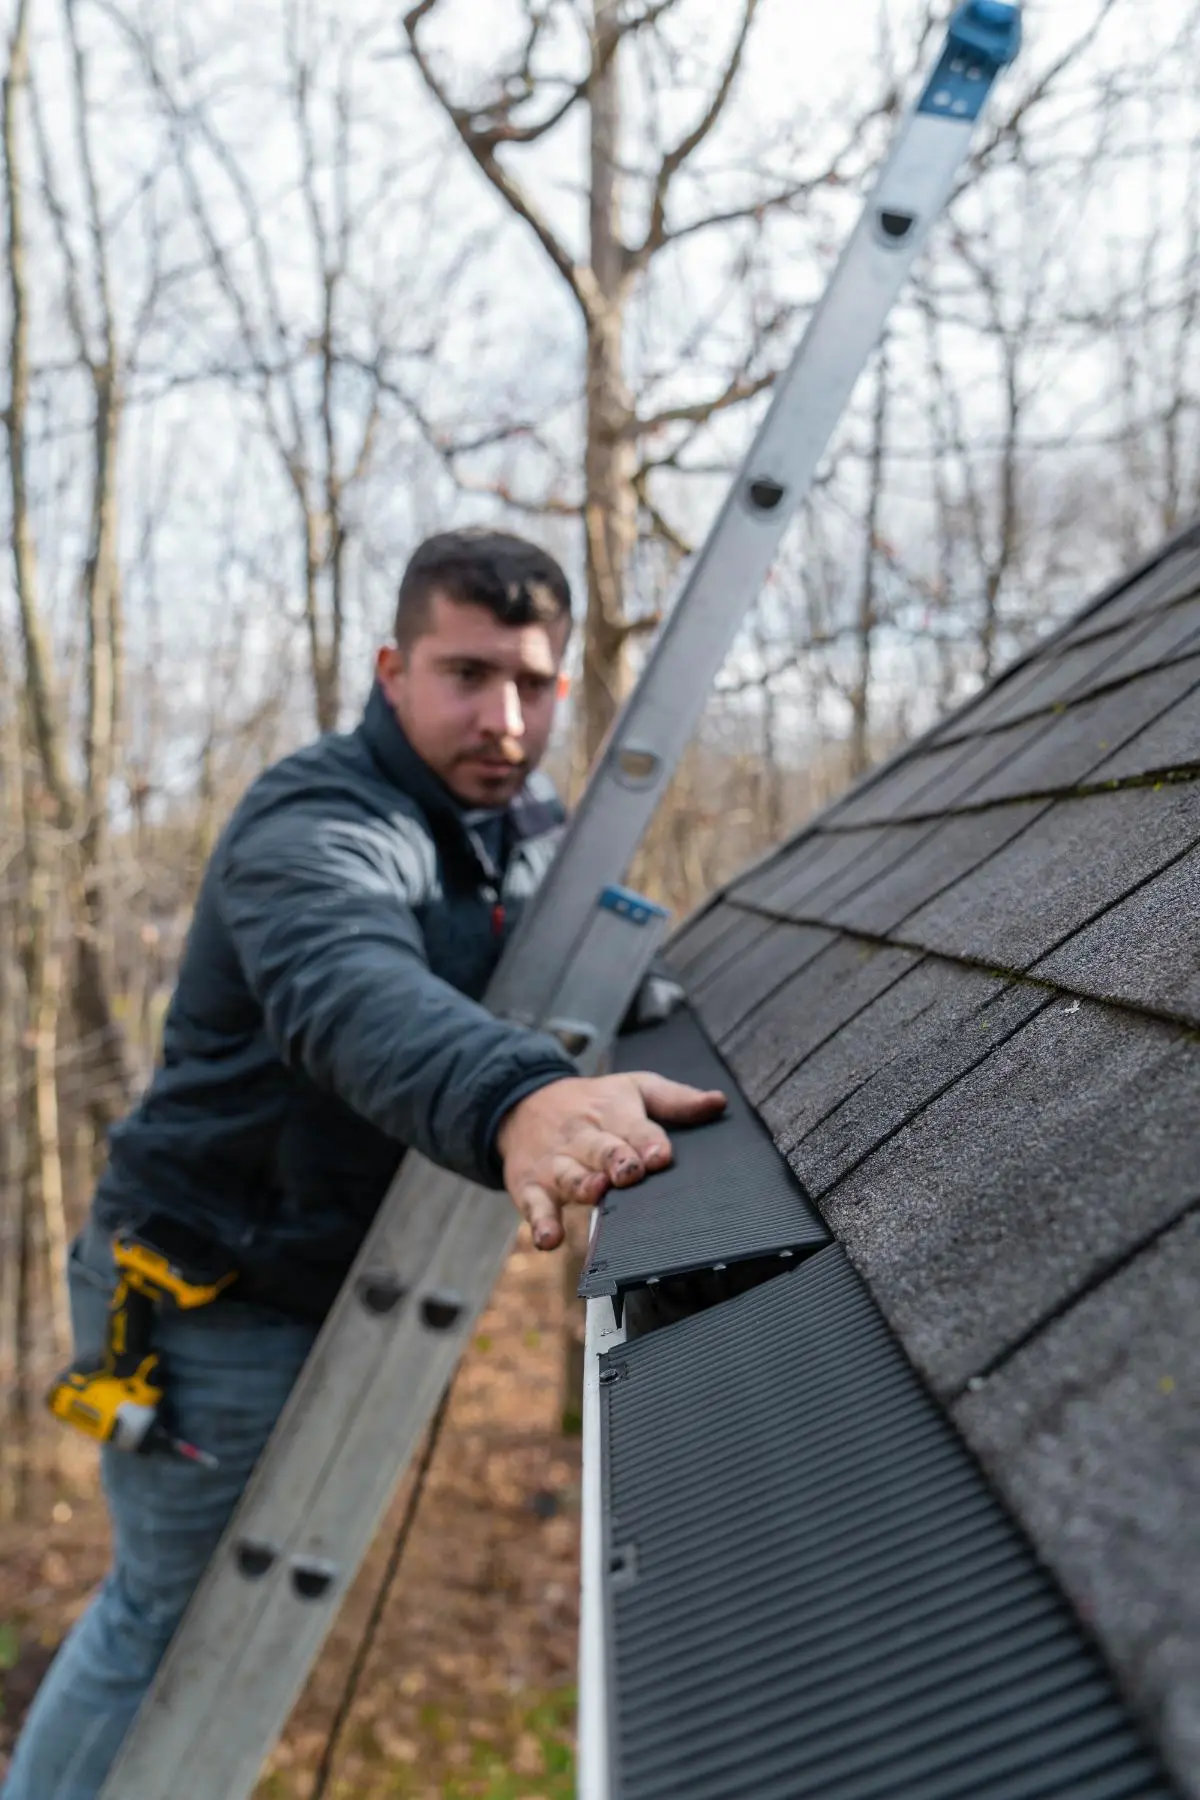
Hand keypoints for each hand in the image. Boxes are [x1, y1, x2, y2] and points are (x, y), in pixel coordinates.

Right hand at [496, 1071, 726, 1250]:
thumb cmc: (593, 1103)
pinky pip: (534, 1206)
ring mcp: (556, 1163)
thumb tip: (719, 1103)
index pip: (633, 1126)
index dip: (648, 1142)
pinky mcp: (530, 1187)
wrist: (522, 1102)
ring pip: (569, 1175)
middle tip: (630, 1173)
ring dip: (581, 1184)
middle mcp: (583, 1136)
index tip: (661, 1157)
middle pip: (601, 1149)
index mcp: (612, 1111)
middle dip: (615, 1160)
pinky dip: (540, 1223)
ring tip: (595, 1192)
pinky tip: (549, 1239)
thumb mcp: (633, 1088)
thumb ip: (675, 1100)